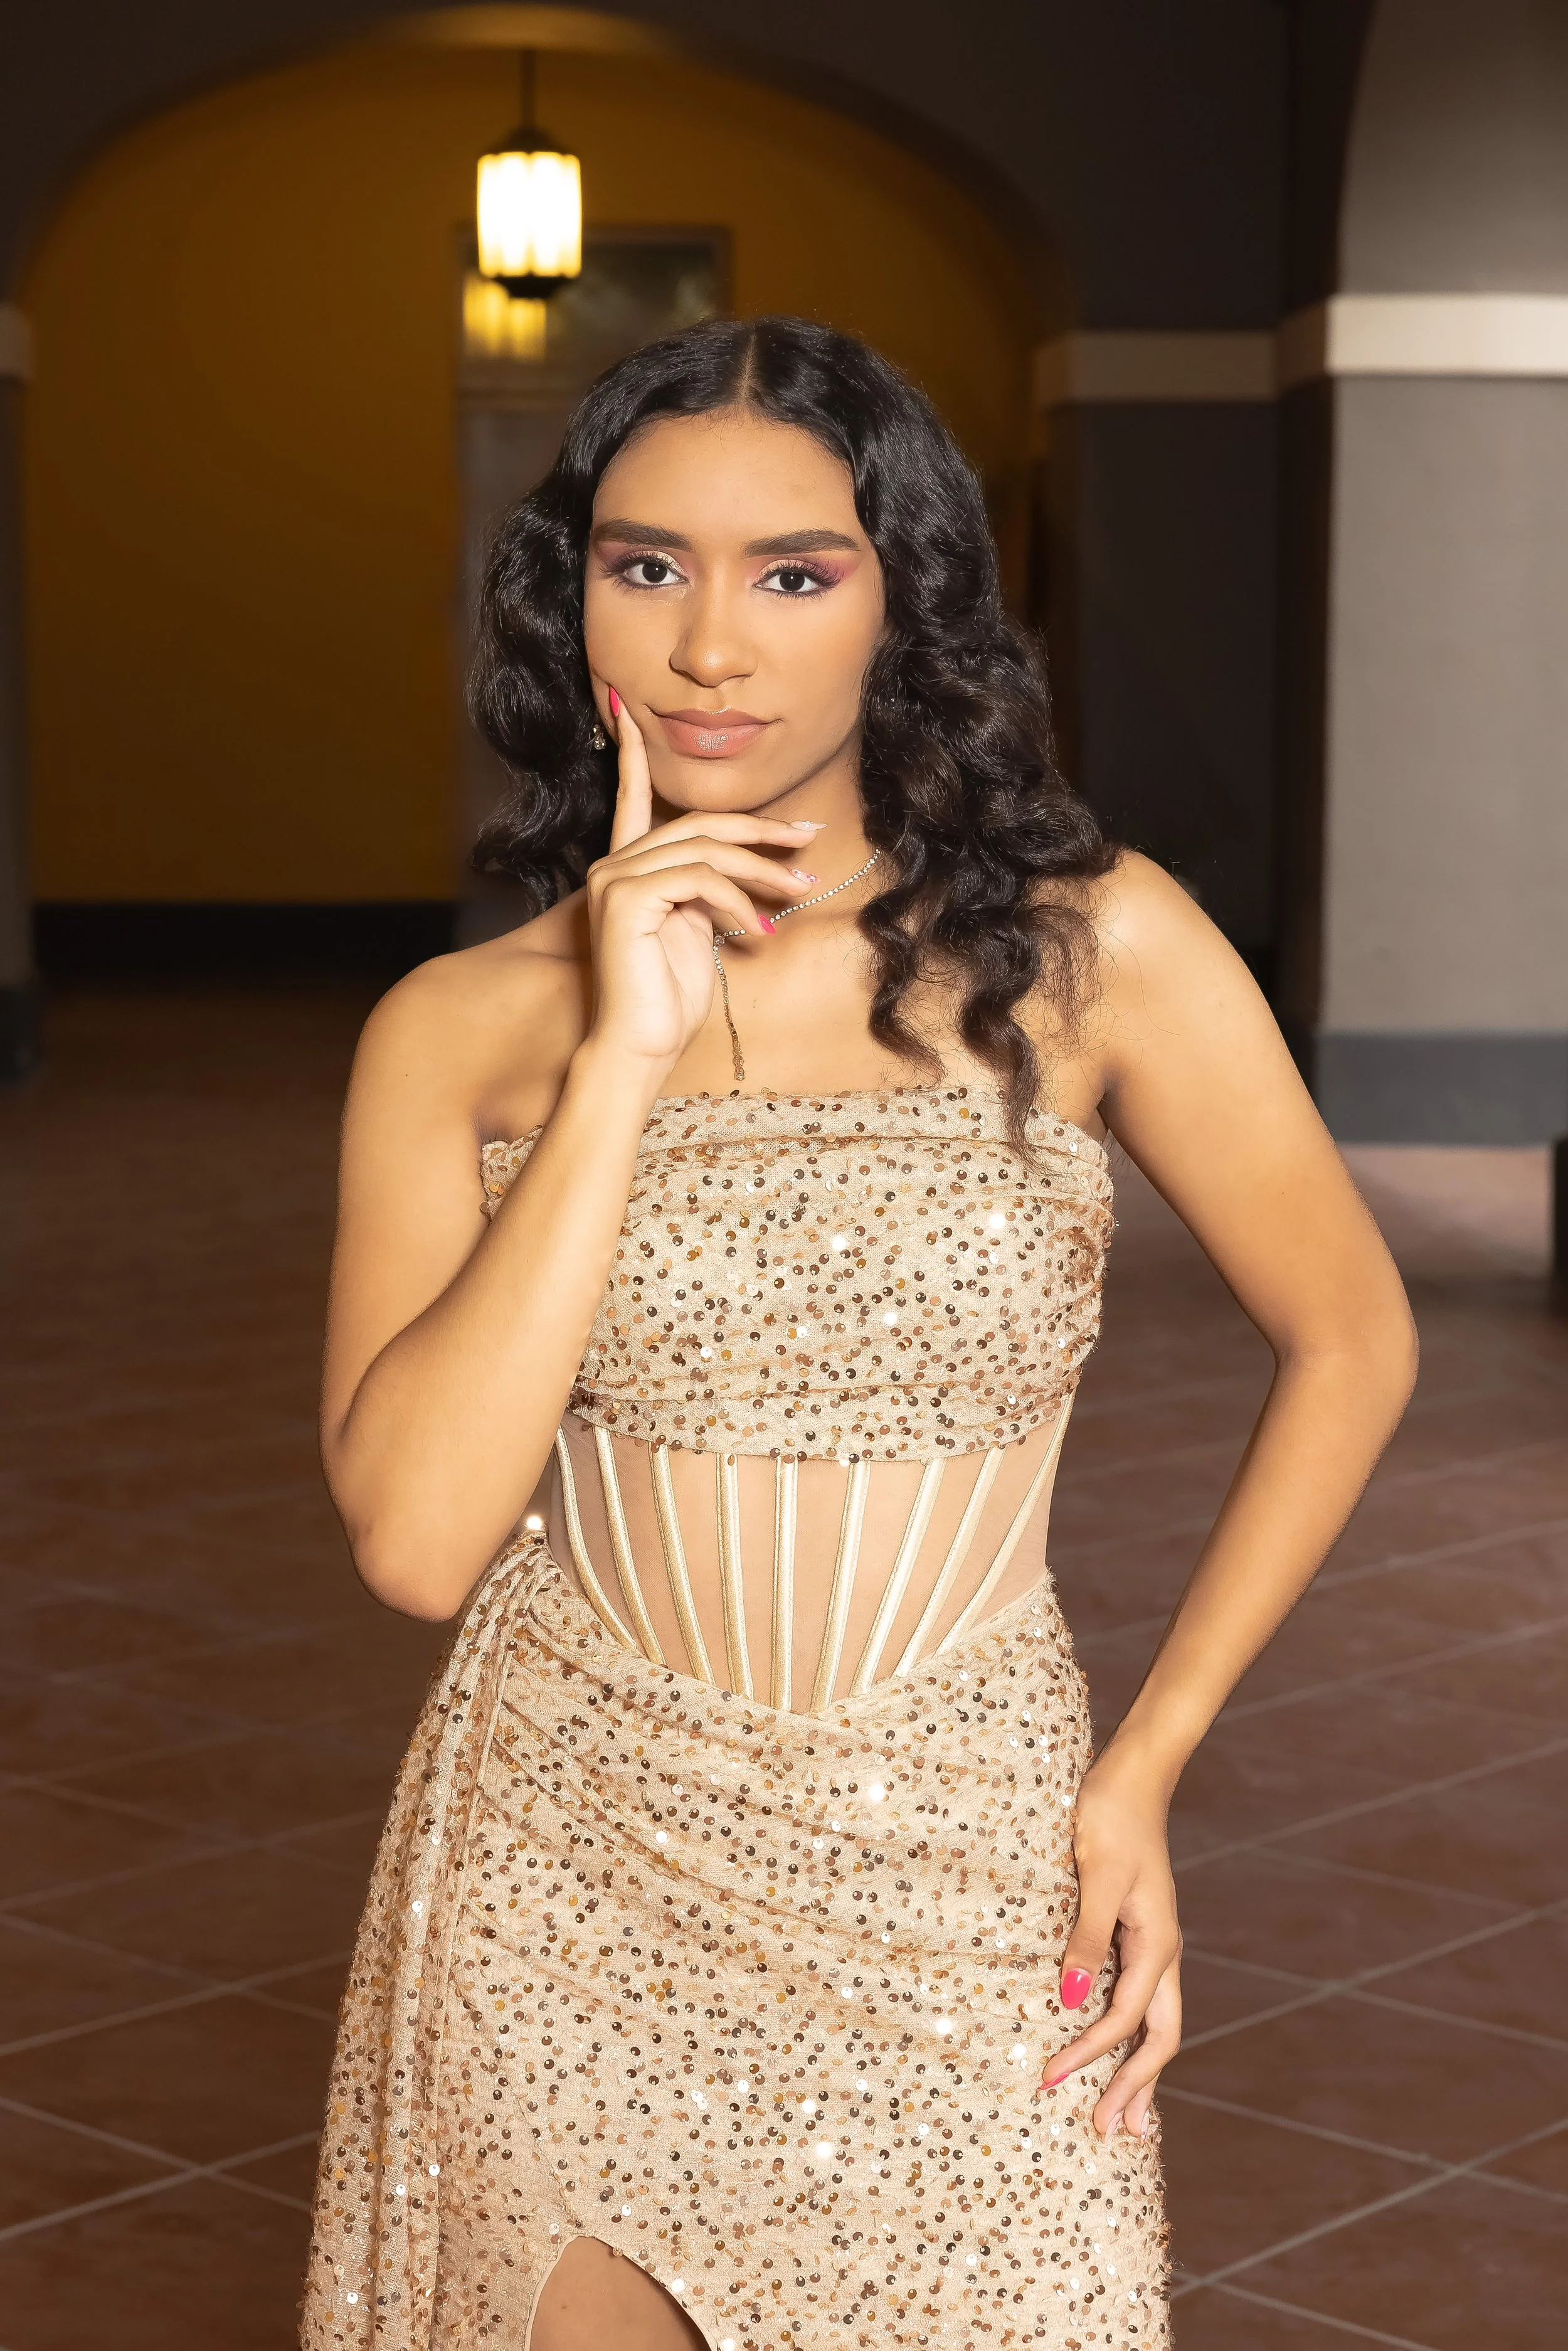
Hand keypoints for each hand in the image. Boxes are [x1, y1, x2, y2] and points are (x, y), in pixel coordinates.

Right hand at [582, 690, 822, 1073]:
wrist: (640, 1047)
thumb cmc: (669, 999)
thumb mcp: (698, 932)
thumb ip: (709, 891)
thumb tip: (751, 871)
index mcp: (627, 868)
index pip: (629, 795)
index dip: (631, 751)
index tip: (624, 705)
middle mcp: (614, 864)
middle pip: (698, 822)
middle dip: (761, 829)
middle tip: (809, 841)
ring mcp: (615, 878)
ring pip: (706, 849)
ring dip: (763, 870)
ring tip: (800, 891)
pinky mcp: (625, 897)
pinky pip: (700, 878)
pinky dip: (739, 902)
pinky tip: (759, 933)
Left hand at [1035, 1751, 1182, 2139]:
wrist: (1131, 1774)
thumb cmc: (1111, 1817)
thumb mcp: (1094, 1876)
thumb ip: (1085, 1939)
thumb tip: (1071, 2002)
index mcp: (1158, 1944)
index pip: (1126, 2019)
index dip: (1090, 2054)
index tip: (1049, 2080)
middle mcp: (1162, 1951)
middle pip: (1158, 2038)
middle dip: (1135, 2087)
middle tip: (1110, 2134)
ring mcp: (1151, 1943)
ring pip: (1152, 2022)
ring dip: (1137, 2069)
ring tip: (1124, 2117)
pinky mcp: (1134, 1931)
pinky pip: (1137, 1997)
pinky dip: (1127, 2034)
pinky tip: (1111, 2047)